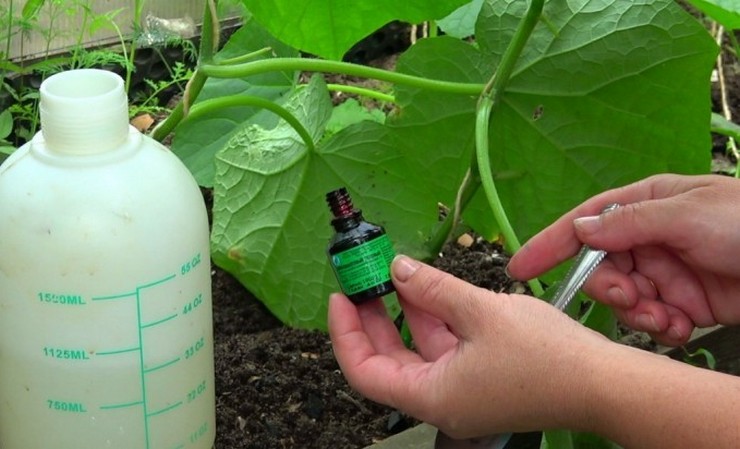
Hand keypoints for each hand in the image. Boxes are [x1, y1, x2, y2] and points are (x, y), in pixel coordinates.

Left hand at [328, 255, 609, 437]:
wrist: (605, 383)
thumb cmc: (548, 357)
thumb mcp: (481, 312)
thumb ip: (433, 288)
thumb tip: (398, 269)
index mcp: (433, 396)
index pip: (365, 371)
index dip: (346, 333)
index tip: (341, 297)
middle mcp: (442, 401)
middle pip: (389, 361)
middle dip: (374, 319)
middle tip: (363, 280)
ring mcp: (463, 392)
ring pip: (419, 351)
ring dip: (407, 313)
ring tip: (396, 274)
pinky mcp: (482, 379)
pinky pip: (446, 349)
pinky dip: (435, 320)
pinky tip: (432, 289)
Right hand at [507, 173, 739, 345]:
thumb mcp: (687, 214)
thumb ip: (629, 222)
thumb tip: (579, 228)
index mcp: (648, 205)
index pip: (587, 222)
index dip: (551, 243)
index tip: (521, 266)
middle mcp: (652, 238)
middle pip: (603, 267)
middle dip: (611, 288)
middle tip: (631, 299)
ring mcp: (667, 273)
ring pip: (626, 300)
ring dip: (639, 315)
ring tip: (667, 320)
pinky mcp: (684, 305)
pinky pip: (653, 322)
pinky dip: (662, 330)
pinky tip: (684, 329)